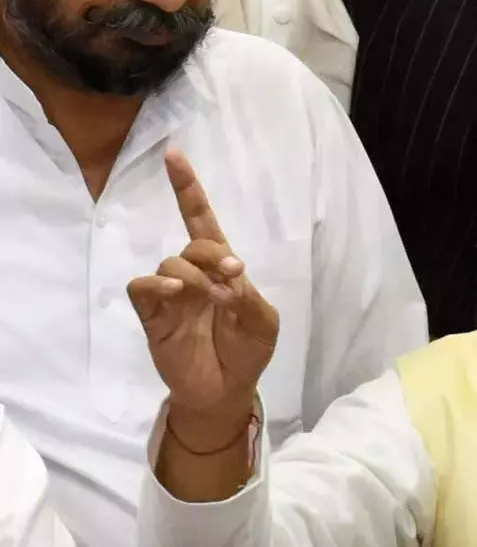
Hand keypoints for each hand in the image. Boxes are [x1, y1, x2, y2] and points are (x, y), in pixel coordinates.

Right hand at [127, 150, 278, 422]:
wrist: (226, 391)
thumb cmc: (247, 352)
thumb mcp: (264, 322)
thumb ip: (249, 296)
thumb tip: (227, 277)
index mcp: (222, 268)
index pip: (202, 220)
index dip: (188, 189)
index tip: (174, 156)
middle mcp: (194, 274)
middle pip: (193, 241)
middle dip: (213, 253)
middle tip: (232, 276)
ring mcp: (170, 294)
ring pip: (169, 262)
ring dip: (192, 273)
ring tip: (209, 297)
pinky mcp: (152, 314)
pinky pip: (142, 286)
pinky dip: (157, 283)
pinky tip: (176, 294)